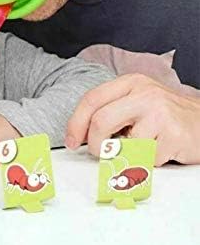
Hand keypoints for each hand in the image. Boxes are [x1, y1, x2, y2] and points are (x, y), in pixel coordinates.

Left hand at [65, 74, 199, 165]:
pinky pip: (145, 158)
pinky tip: (159, 150)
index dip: (75, 123)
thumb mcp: (136, 102)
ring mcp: (160, 113)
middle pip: (100, 121)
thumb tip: (80, 134)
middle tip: (100, 153)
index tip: (72, 141)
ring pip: (123, 144)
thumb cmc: (165, 115)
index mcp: (130, 83)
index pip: (91, 99)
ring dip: (127, 154)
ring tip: (142, 145)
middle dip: (94, 144)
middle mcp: (144, 93)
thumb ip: (110, 112)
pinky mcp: (174, 134)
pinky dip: (147, 161)